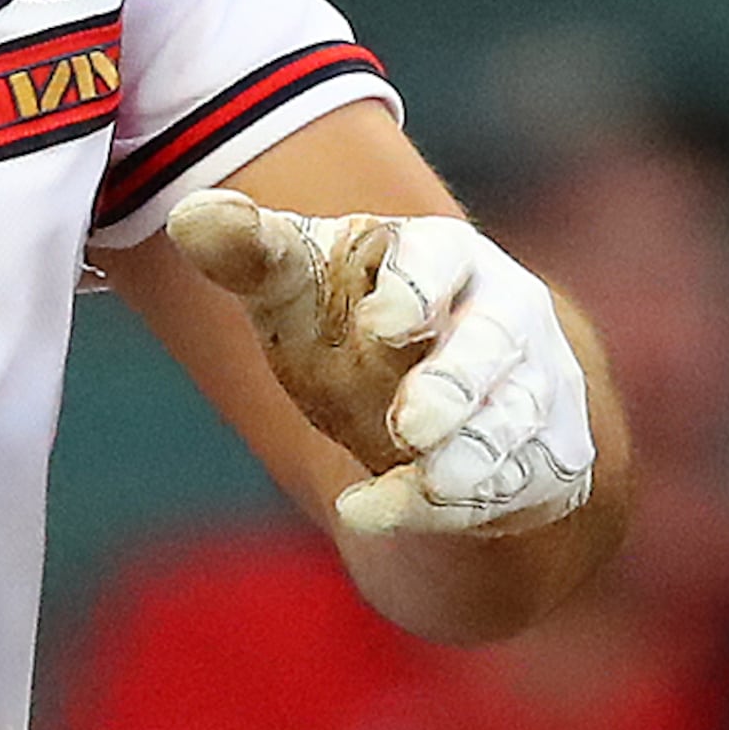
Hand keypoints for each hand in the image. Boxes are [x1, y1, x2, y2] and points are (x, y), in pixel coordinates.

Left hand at [165, 194, 596, 543]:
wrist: (434, 399)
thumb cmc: (354, 323)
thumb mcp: (302, 288)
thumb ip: (252, 255)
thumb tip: (188, 217)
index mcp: (442, 256)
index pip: (440, 258)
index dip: (416, 288)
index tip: (380, 323)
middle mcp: (501, 317)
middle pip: (493, 343)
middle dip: (456, 384)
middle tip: (411, 423)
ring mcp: (529, 391)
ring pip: (510, 425)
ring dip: (466, 461)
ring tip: (421, 482)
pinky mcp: (540, 462)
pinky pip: (503, 491)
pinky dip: (443, 511)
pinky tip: (371, 513)